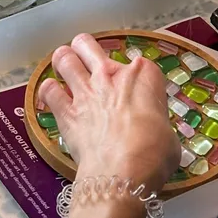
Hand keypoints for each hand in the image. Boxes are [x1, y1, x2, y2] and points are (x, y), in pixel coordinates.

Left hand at [39, 33, 180, 194]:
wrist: (124, 173)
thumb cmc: (153, 155)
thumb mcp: (168, 135)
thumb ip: (155, 123)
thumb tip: (153, 134)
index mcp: (143, 76)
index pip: (140, 64)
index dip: (137, 77)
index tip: (136, 91)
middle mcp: (110, 75)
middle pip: (87, 44)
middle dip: (84, 48)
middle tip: (85, 60)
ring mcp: (85, 91)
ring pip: (65, 59)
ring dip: (63, 61)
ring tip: (63, 67)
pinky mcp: (66, 111)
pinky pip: (49, 91)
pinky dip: (49, 91)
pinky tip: (51, 95)